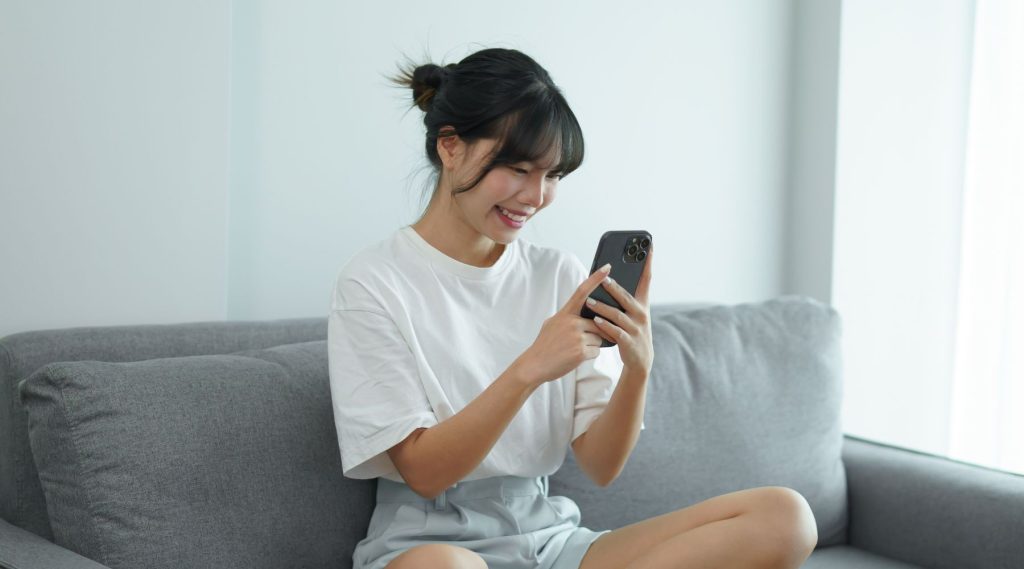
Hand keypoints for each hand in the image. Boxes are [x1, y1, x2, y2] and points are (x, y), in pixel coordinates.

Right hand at [513, 264, 612, 385]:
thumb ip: (569, 316)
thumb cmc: (545, 345)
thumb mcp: (553, 323)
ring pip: (600, 337)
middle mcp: (572, 323)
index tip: (608, 268)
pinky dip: (590, 354)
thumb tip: (585, 313)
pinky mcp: (581, 352)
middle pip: (598, 322)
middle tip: (582, 339)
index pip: (583, 291)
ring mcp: (577, 337)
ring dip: (593, 344)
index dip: (596, 278)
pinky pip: (597, 350)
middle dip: (596, 331)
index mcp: (565, 313)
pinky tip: (576, 356)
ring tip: (575, 349)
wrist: (535, 365)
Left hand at [584, 243, 653, 375]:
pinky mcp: (628, 341)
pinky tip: (595, 321)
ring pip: (618, 315)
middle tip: (603, 279)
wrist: (640, 360)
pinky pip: (615, 332)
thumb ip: (625, 298)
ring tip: (589, 302)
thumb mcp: (634, 313)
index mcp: (642, 304)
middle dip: (615, 288)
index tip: (649, 247)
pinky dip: (605, 326)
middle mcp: (641, 314)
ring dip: (603, 308)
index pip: (646, 280)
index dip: (648, 263)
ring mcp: (635, 328)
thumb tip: (608, 278)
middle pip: (627, 297)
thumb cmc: (632, 331)